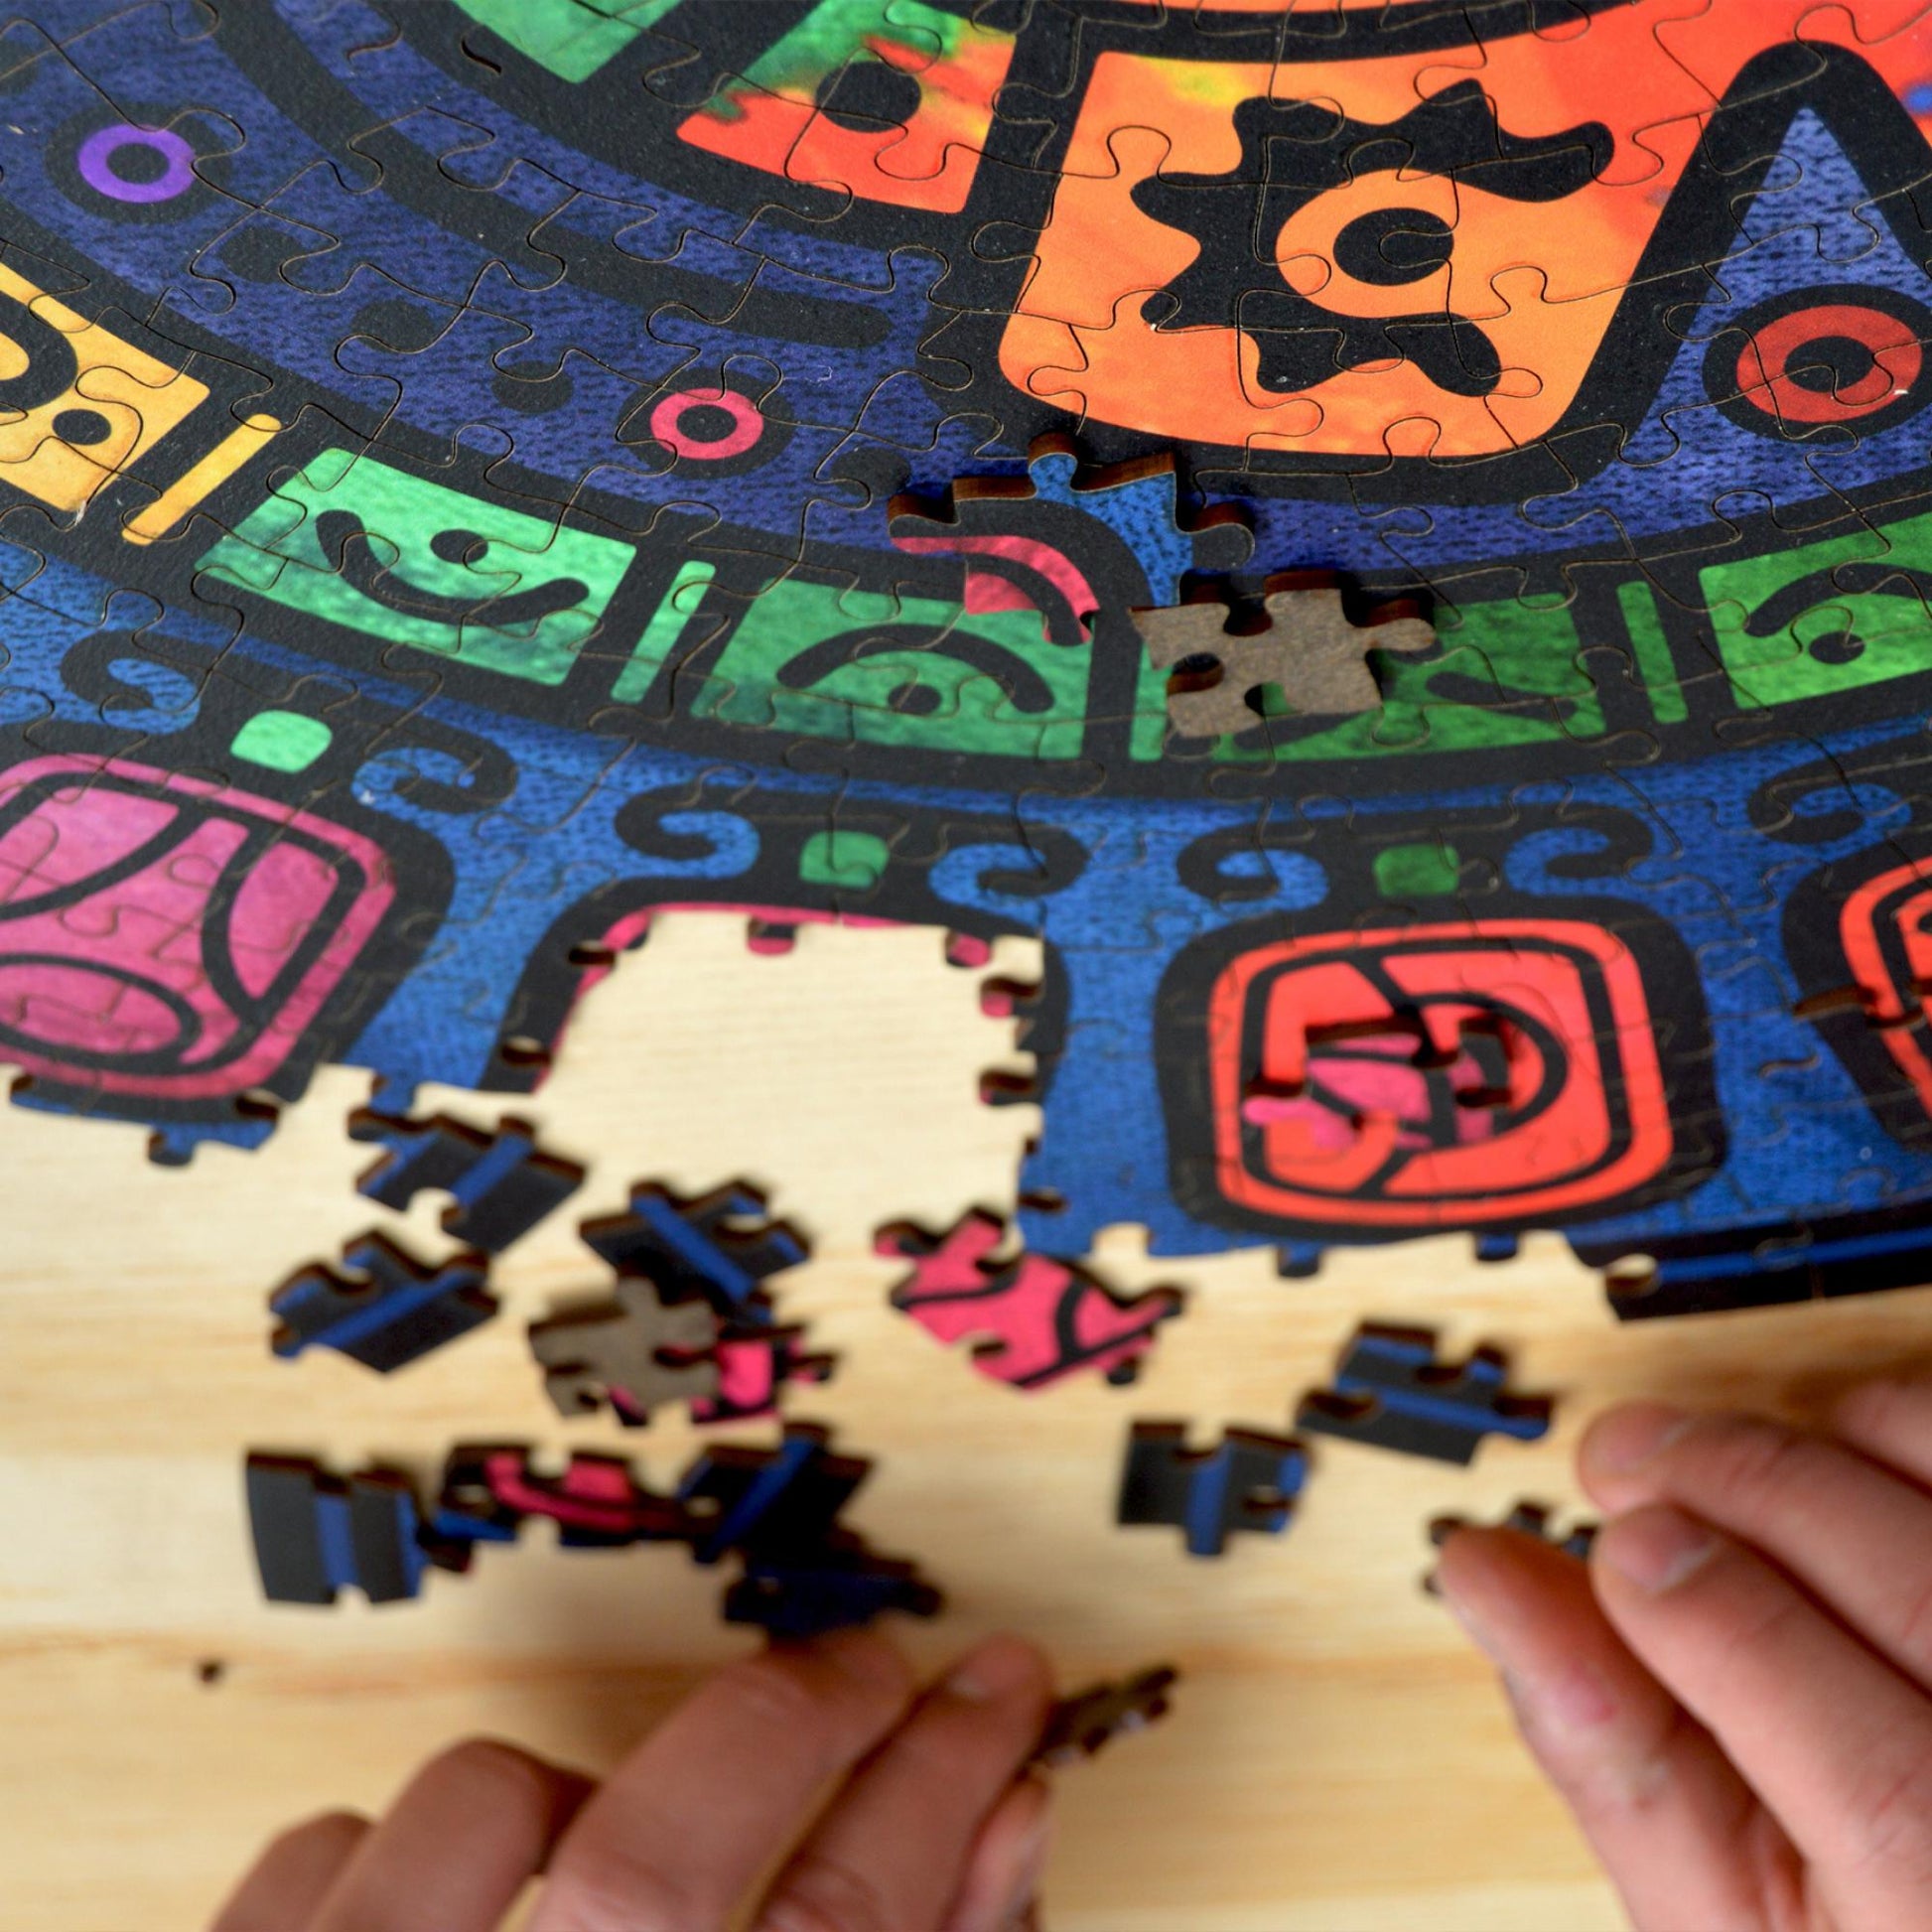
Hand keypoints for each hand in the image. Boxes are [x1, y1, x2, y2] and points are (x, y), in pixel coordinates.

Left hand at [211, 1630, 1052, 1931]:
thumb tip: (1000, 1827)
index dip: (944, 1784)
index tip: (994, 1695)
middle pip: (662, 1862)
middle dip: (800, 1722)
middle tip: (873, 1674)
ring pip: (477, 1811)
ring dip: (580, 1791)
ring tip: (621, 1839)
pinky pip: (318, 1855)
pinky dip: (406, 1847)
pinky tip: (465, 1912)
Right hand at [1436, 1369, 1931, 1930]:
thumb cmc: (1848, 1921)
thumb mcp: (1708, 1901)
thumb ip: (1609, 1755)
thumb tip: (1490, 1577)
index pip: (1893, 1790)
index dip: (1739, 1635)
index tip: (1616, 1545)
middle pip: (1931, 1609)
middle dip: (1751, 1493)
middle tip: (1626, 1460)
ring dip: (1835, 1445)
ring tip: (1723, 1453)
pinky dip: (1910, 1428)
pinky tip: (1835, 1450)